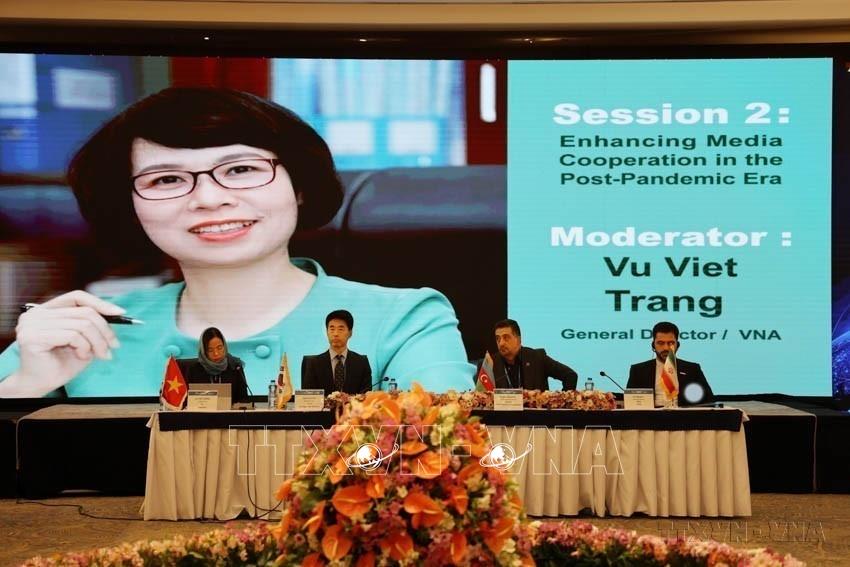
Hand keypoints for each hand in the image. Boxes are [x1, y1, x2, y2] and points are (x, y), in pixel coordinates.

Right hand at [0, 290, 123, 396]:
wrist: (41, 385)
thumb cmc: (61, 364)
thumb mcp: (84, 340)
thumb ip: (93, 324)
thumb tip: (116, 312)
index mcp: (47, 310)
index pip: (77, 297)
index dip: (100, 303)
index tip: (120, 313)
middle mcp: (36, 314)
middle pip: (84, 311)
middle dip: (104, 330)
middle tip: (113, 345)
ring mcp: (32, 324)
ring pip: (82, 324)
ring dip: (96, 342)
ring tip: (97, 355)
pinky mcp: (33, 336)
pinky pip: (73, 335)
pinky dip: (84, 347)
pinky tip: (82, 356)